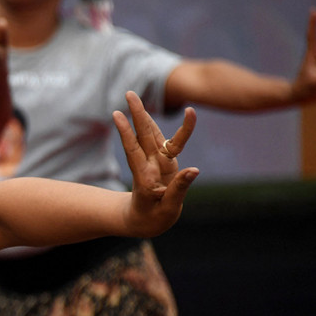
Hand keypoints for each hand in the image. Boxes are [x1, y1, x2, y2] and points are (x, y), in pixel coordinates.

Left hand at [113, 91, 198, 236]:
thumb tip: (195, 169)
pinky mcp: (162, 162)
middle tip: (128, 93)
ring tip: (133, 97)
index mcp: (146, 178)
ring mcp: (155, 163)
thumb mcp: (167, 209)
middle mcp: (148, 166)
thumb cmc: (152, 218)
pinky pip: (161, 142)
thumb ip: (179, 189)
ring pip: (149, 136)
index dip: (127, 133)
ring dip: (143, 116)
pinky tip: (148, 114)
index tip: (120, 115)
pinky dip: (156, 128)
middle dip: (137, 115)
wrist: (141, 221)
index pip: (134, 151)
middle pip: (142, 137)